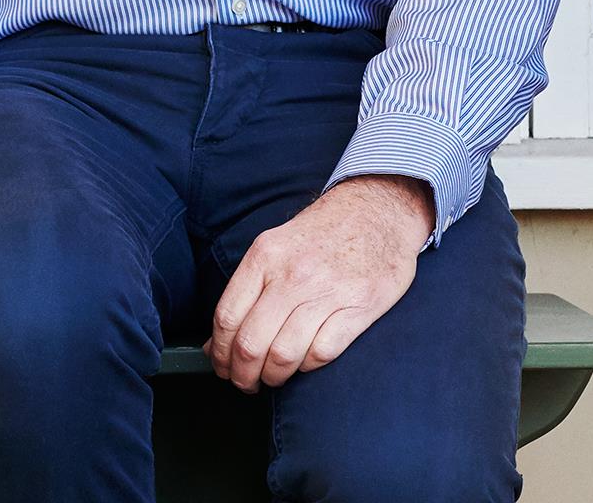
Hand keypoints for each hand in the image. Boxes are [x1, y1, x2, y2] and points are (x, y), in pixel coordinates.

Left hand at [203, 176, 431, 391]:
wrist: (379, 209)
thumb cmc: (322, 234)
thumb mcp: (275, 247)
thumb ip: (245, 293)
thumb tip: (213, 344)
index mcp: (265, 256)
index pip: (227, 318)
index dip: (220, 353)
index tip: (224, 368)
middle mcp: (293, 274)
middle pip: (251, 343)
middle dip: (243, 375)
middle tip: (247, 383)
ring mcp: (328, 291)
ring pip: (284, 354)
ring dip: (274, 376)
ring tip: (275, 377)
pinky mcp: (360, 306)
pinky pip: (321, 353)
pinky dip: (308, 367)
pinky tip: (306, 362)